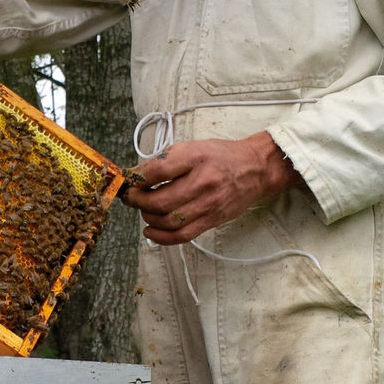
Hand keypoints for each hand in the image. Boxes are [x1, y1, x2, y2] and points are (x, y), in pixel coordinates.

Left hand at [121, 132, 303, 243]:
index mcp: (196, 158)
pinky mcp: (212, 220)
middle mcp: (203, 182)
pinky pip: (182, 235)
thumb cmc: (222, 156)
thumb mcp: (193, 147)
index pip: (157, 170)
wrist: (256, 169)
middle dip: (137, 202)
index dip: (136, 178)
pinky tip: (150, 231)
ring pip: (168, 221)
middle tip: (130, 197)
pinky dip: (161, 237)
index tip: (127, 180)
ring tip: (143, 210)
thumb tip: (137, 174)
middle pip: (160, 201)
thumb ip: (166, 160)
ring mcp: (208, 204)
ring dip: (148, 218)